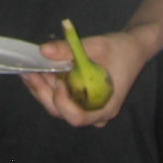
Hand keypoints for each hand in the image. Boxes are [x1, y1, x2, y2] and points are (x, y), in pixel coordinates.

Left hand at [20, 28, 144, 127]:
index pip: (77, 117)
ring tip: (28, 70)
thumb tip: (43, 50)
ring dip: (42, 89)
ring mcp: (88, 108)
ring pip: (58, 107)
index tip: (58, 80)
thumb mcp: (98, 45)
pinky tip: (38, 71)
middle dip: (43, 93)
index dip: (63, 102)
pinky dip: (48, 86)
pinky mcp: (81, 99)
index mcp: (106, 106)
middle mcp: (95, 113)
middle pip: (63, 113)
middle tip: (29, 72)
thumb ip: (71, 49)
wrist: (133, 48)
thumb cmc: (121, 49)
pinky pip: (61, 99)